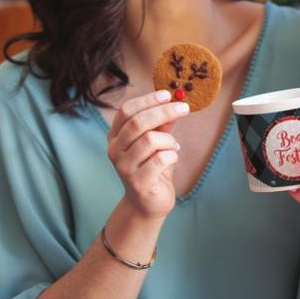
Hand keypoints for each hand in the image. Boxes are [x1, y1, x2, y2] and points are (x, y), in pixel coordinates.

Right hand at [107, 90, 188, 220]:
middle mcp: (115, 150)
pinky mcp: (138, 182)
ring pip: (150, 140)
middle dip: (164, 112)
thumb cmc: (151, 167)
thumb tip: (175, 101)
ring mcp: (124, 167)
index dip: (147, 100)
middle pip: (138, 122)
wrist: (147, 204)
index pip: (126, 111)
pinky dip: (172, 155)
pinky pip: (161, 159)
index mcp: (115, 136)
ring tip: (173, 146)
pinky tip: (171, 159)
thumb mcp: (156, 141)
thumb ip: (161, 123)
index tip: (167, 94)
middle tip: (184, 108)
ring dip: (169, 140)